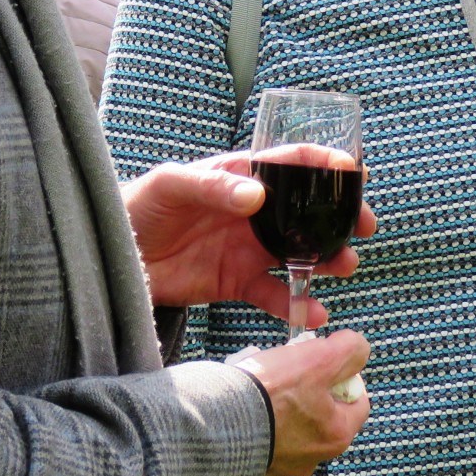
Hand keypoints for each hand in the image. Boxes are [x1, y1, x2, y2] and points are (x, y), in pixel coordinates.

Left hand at [123, 151, 375, 328]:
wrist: (111, 257)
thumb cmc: (137, 206)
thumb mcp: (170, 184)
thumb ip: (212, 185)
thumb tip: (255, 195)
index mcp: (239, 176)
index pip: (290, 164)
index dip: (325, 165)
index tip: (354, 173)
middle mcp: (251, 212)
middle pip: (306, 212)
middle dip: (339, 218)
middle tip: (363, 227)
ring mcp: (247, 248)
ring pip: (299, 253)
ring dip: (326, 259)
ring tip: (345, 267)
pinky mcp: (237, 282)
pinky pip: (274, 293)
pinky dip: (296, 303)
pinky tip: (312, 311)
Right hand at [232, 330, 371, 475]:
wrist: (213, 427)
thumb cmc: (270, 393)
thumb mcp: (319, 359)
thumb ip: (350, 350)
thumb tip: (357, 347)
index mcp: (337, 436)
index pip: (358, 400)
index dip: (344, 374)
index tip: (321, 360)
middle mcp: (313, 459)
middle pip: (323, 412)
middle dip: (309, 387)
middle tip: (288, 369)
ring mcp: (281, 466)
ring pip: (292, 426)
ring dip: (282, 406)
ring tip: (260, 385)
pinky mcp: (253, 468)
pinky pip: (264, 438)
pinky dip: (258, 422)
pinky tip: (244, 406)